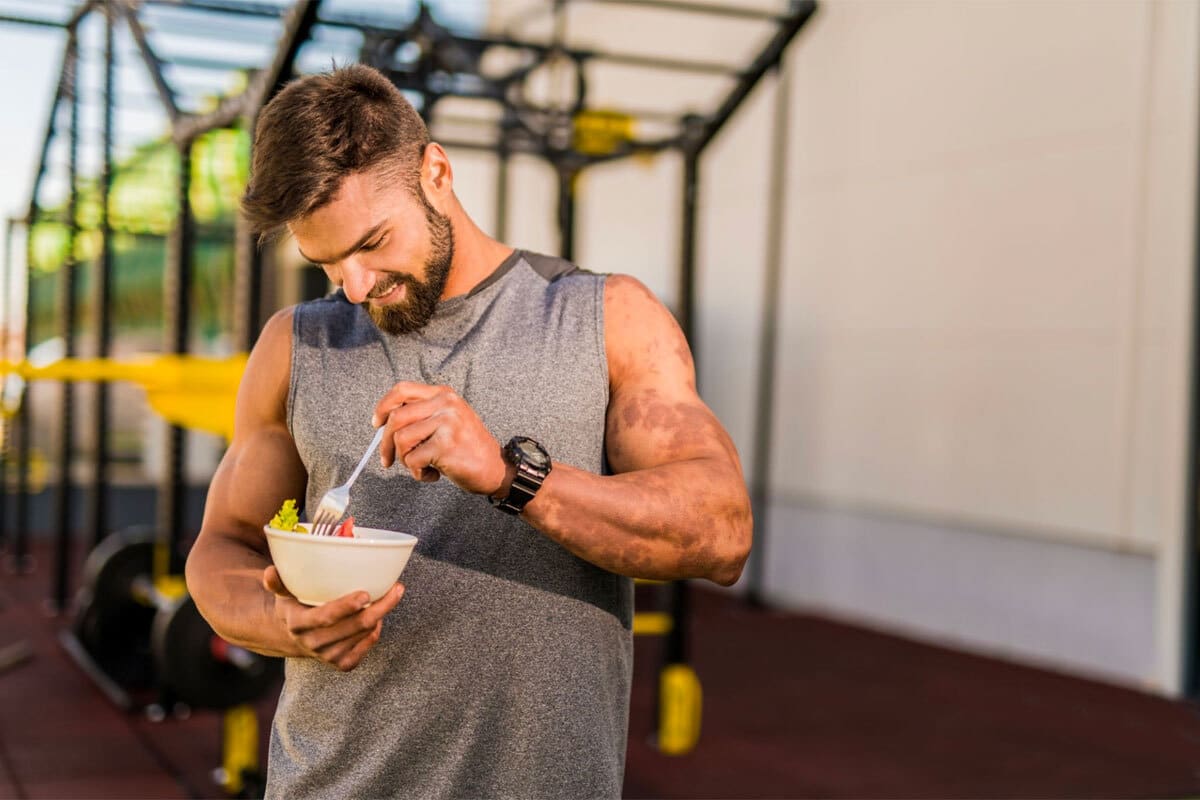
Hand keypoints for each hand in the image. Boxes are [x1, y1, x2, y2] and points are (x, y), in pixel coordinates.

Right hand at [262, 565, 403, 670]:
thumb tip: (270, 570)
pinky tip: (378, 620)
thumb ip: (278, 583)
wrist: (293, 637)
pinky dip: (374, 634)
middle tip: (396, 588)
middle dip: (379, 608)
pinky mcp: (340, 664)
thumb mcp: (284, 594)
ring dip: (381, 616)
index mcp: (298, 624)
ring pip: (363, 635)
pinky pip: (364, 650)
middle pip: (354, 626)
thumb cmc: (295, 606)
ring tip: (392, 595)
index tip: (366, 594)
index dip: (346, 607)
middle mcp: (313, 643)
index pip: (325, 617)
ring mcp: (327, 656)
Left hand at [371, 382, 508, 496]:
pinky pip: (413, 459)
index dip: (383, 406)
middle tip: (387, 460)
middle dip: (385, 444)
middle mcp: (446, 404)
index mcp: (444, 394)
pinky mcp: (445, 445)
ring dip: (405, 460)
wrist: (496, 468)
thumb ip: (423, 415)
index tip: (376, 424)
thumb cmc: (468, 448)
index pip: (402, 390)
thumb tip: (384, 423)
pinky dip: (418, 473)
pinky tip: (433, 474)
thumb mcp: (449, 420)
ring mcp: (447, 423)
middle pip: (396, 418)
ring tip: (422, 466)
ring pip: (401, 440)